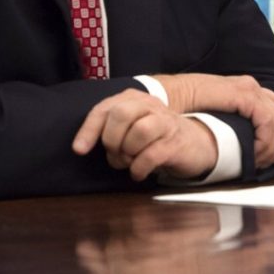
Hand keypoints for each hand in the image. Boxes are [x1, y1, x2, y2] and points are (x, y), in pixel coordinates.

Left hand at [73, 89, 217, 179]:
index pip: (104, 109)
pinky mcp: (176, 142)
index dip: (89, 130)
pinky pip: (152, 155)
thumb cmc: (154, 137)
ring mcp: (165, 122)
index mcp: (133, 100)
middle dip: (112, 140)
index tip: (79, 149)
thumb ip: (110, 128)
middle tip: (116, 155)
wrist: (194, 143)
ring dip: (128, 153)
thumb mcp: (131, 126)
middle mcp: (150, 106)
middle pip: (121, 114)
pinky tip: (138, 173)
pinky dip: (139, 168)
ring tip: (129, 162)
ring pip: (139, 131)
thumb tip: (82, 145)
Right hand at [154, 73, 273, 167]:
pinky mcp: (243, 95)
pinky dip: (266, 139)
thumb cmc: (185, 107)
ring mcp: (247, 88)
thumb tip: (243, 139)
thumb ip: (231, 122)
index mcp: (244, 88)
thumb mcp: (215, 116)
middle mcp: (250, 85)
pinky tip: (256, 153)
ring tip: (261, 160)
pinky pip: (267, 120)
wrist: (168, 97)